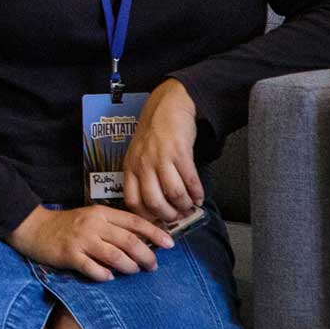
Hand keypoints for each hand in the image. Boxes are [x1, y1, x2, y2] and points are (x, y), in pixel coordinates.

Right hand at [7, 204, 172, 282]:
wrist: (34, 228)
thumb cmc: (67, 225)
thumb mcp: (91, 218)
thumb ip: (113, 226)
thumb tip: (143, 241)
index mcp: (101, 213)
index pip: (134, 222)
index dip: (155, 233)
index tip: (170, 244)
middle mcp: (93, 225)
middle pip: (129, 242)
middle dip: (146, 256)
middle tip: (153, 266)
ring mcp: (81, 240)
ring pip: (116, 256)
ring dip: (129, 267)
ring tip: (133, 272)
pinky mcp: (70, 255)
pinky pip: (94, 269)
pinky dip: (105, 275)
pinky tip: (108, 277)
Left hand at [121, 79, 203, 223]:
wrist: (167, 107)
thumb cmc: (153, 134)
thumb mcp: (138, 155)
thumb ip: (143, 177)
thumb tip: (155, 206)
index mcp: (130, 167)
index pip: (132, 201)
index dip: (146, 216)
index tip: (157, 222)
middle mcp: (143, 165)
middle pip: (154, 202)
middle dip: (169, 216)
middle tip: (178, 218)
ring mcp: (161, 158)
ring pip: (174, 194)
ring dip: (185, 205)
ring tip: (190, 206)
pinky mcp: (180, 152)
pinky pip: (190, 180)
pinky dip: (197, 193)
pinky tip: (199, 196)